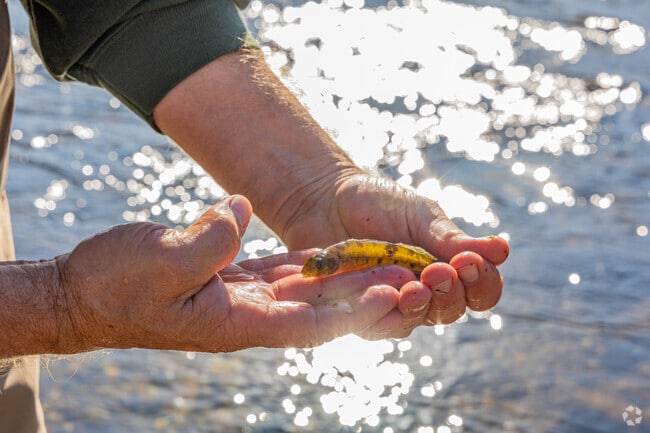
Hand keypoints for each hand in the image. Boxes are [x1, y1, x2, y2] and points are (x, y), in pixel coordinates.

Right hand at [54, 196, 413, 352]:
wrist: (85, 294)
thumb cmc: (114, 285)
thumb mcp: (159, 260)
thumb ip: (208, 242)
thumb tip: (240, 212)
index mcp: (235, 322)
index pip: (309, 322)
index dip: (354, 310)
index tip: (394, 294)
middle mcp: (248, 315)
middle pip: (321, 308)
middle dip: (366, 293)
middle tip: (415, 276)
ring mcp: (242, 297)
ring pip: (308, 288)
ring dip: (348, 278)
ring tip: (392, 263)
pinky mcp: (232, 278)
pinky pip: (282, 272)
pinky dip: (313, 264)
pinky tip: (341, 252)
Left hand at [279, 172, 508, 334]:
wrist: (325, 197)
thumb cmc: (377, 203)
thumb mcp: (420, 216)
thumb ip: (453, 239)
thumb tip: (503, 249)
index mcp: (446, 269)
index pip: (479, 291)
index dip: (482, 283)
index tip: (472, 260)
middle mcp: (422, 293)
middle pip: (450, 311)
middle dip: (452, 294)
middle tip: (442, 271)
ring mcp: (389, 304)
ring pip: (415, 322)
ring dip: (422, 306)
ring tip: (418, 286)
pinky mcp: (356, 311)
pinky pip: (374, 323)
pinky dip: (384, 311)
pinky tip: (387, 294)